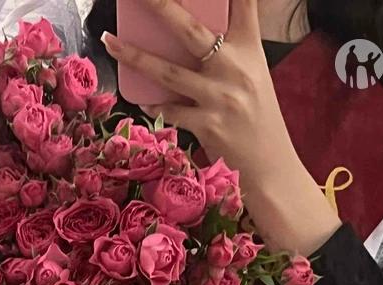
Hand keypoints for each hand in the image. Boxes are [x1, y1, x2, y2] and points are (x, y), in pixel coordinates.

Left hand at [102, 0, 340, 255]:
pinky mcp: (207, 126)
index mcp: (250, 50)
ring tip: (110, 41)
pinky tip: (141, 98)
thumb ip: (228, 54)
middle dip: (160, 5)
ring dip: (134, 56)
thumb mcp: (254, 77)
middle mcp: (235, 68)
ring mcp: (219, 98)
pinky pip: (170, 110)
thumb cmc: (259, 121)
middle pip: (190, 28)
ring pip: (168, 72)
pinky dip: (153, 104)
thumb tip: (192, 38)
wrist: (272, 169)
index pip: (245, 3)